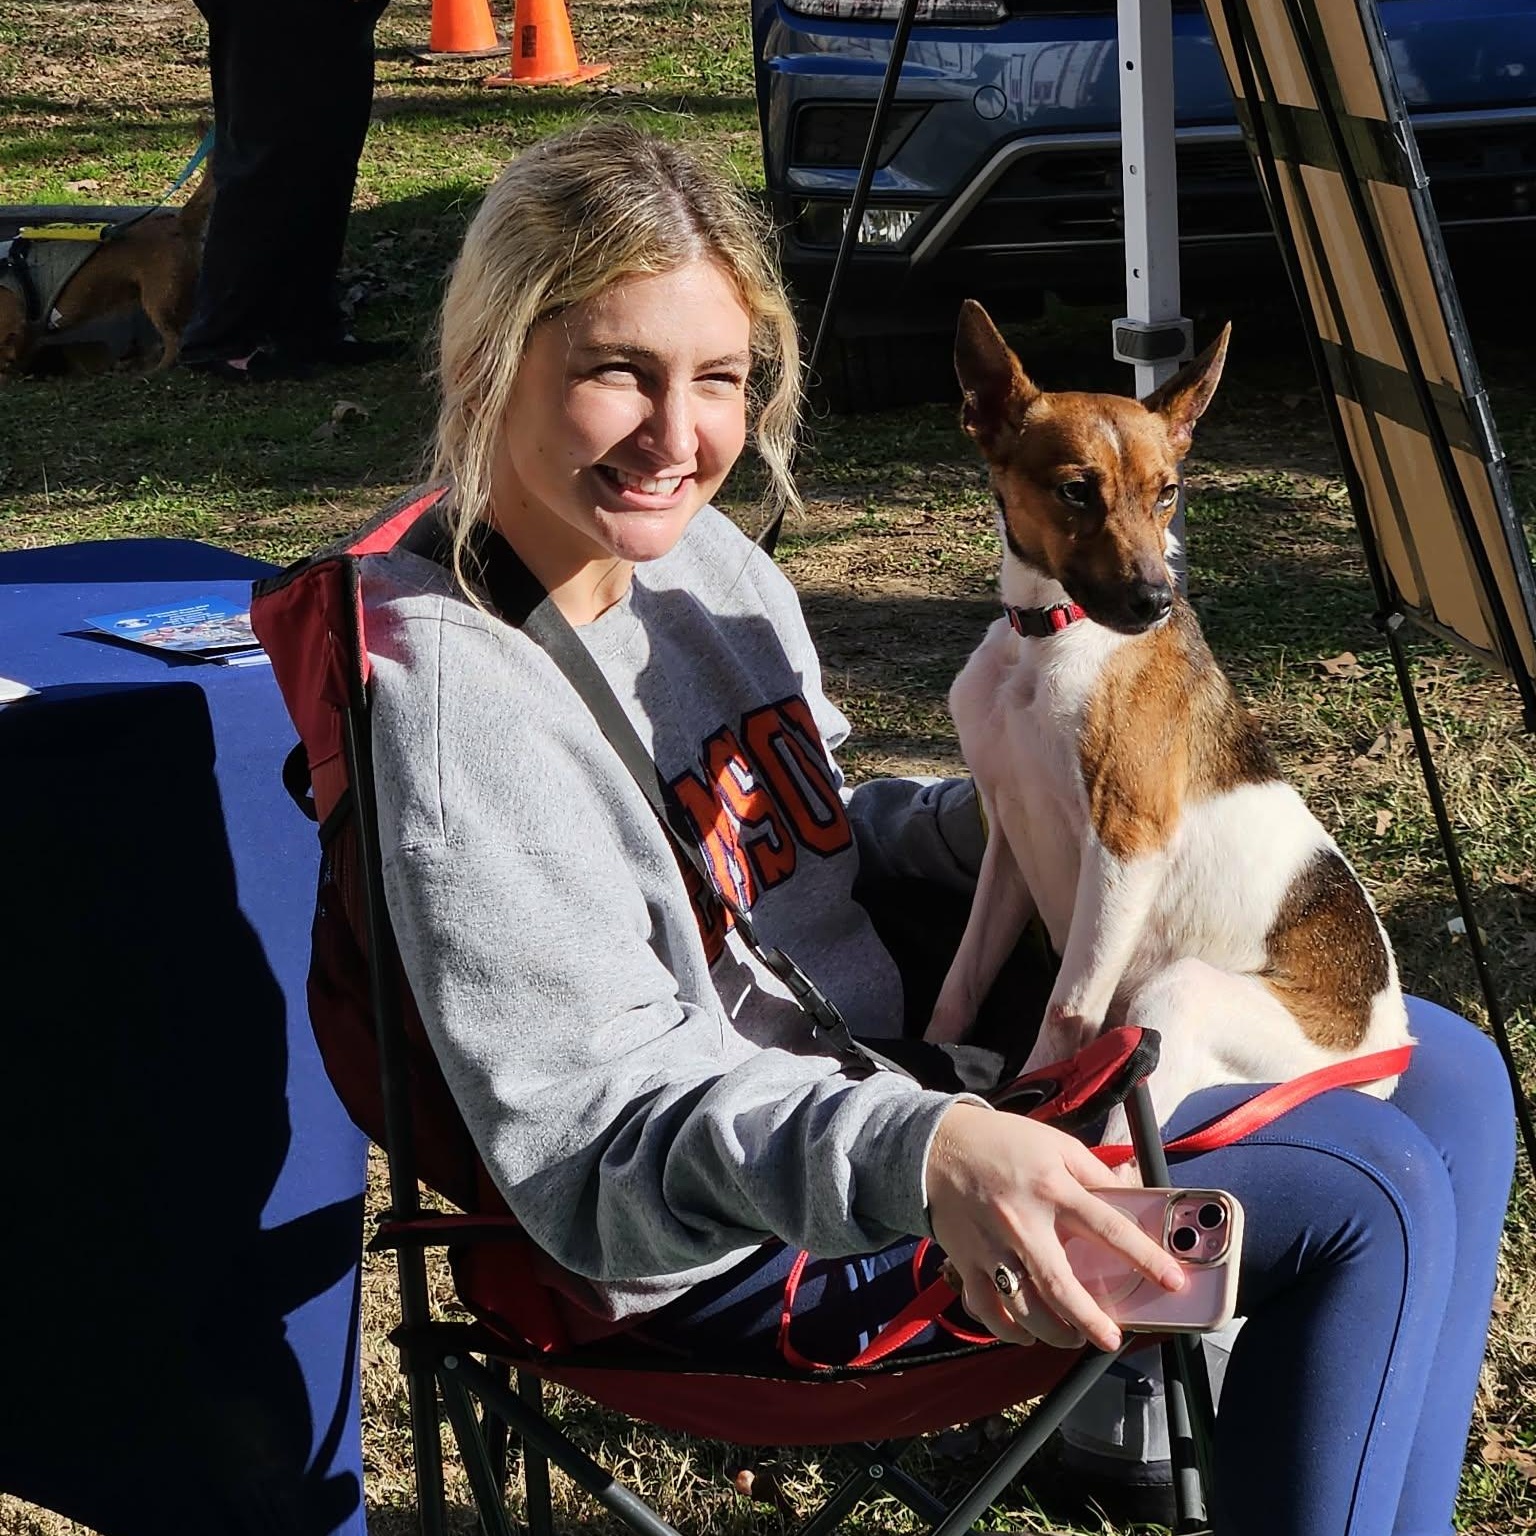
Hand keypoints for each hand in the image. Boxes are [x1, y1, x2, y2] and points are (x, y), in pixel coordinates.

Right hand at [924, 1102, 1183, 1351]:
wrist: (936, 1145)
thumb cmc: (1001, 1143)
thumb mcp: (1056, 1145)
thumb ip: (1095, 1173)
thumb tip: (1132, 1196)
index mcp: (1051, 1188)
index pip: (1108, 1227)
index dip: (1145, 1257)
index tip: (1171, 1280)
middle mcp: (1022, 1222)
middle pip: (1061, 1285)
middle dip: (1091, 1320)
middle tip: (1112, 1338)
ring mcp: (990, 1246)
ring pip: (1024, 1307)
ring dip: (1054, 1332)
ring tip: (1073, 1336)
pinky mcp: (966, 1261)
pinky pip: (987, 1308)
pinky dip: (1008, 1330)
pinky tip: (1027, 1333)